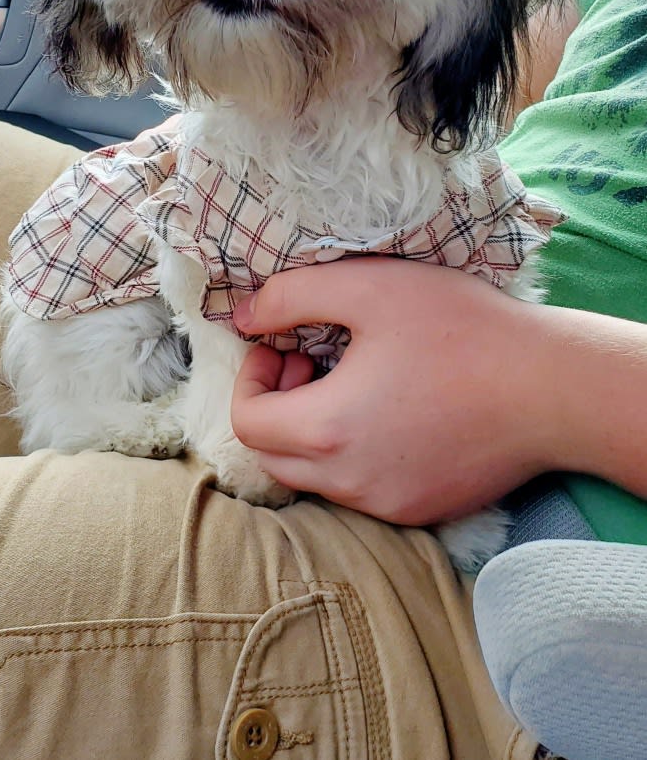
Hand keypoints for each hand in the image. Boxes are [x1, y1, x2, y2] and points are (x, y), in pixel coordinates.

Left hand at [230, 258, 556, 523]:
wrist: (552, 387)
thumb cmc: (461, 330)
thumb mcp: (368, 287)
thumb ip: (292, 296)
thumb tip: (245, 319)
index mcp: (329, 432)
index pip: (248, 423)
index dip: (252, 378)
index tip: (284, 345)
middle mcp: (352, 484)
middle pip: (275, 459)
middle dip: (278, 406)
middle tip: (313, 360)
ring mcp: (390, 505)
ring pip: (318, 477)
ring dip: (315, 429)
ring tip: (354, 378)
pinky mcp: (425, 510)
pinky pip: (363, 489)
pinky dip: (355, 452)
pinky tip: (393, 407)